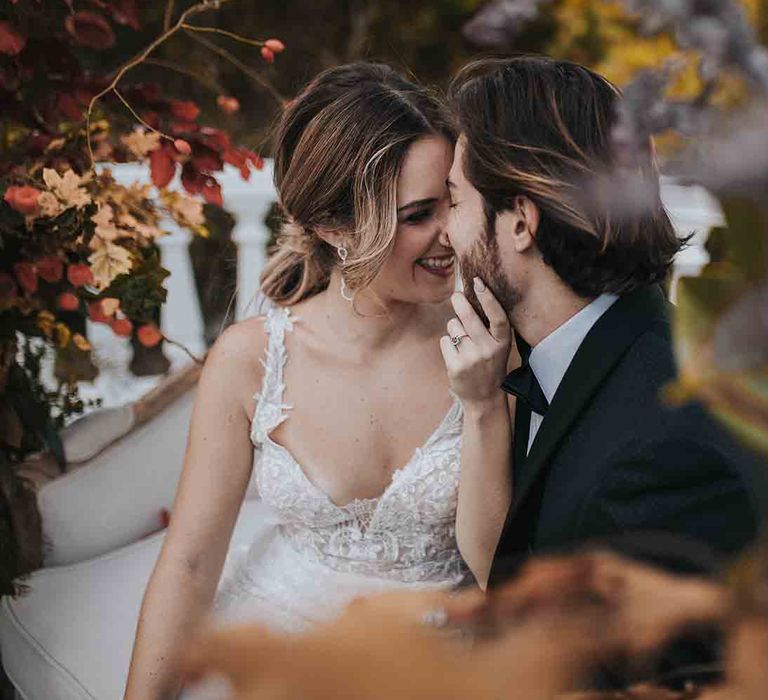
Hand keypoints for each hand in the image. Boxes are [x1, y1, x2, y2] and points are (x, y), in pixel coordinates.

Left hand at [439, 277, 511, 408]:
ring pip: (453, 327)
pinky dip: (448, 344)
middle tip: (456, 296)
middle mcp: (488, 350)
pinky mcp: (456, 367)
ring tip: (463, 342)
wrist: (484, 397)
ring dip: (454, 329)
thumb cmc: (490, 364)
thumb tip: (473, 296)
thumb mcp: (498, 346)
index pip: (498, 317)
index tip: (479, 282)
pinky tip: (456, 354)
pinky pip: (445, 341)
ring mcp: (471, 359)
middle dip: (460, 302)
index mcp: (502, 343)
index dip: (489, 298)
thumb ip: (490, 326)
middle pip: (469, 317)